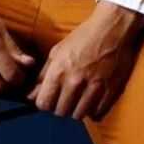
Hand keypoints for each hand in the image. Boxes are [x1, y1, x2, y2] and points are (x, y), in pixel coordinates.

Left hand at [26, 2, 143, 121]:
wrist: (112, 27)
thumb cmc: (83, 36)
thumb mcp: (58, 51)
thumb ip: (44, 75)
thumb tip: (31, 95)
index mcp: (59, 70)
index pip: (43, 103)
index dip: (44, 102)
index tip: (50, 98)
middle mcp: (75, 81)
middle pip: (60, 112)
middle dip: (60, 106)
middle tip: (65, 97)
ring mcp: (94, 87)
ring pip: (78, 115)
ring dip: (76, 109)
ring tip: (79, 98)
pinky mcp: (111, 90)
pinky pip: (97, 113)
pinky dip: (93, 110)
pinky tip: (92, 99)